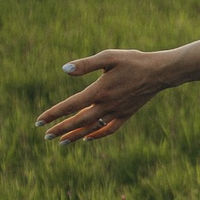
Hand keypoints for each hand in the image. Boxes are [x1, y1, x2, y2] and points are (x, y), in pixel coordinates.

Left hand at [35, 50, 176, 142]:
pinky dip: (98, 134)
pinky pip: (110, 129)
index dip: (53, 114)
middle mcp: (107, 104)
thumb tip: (64, 69)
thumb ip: (86, 64)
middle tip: (45, 136)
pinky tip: (88, 138)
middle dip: (61, 129)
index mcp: (99, 91)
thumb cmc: (134, 61)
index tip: (39, 122)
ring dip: (76, 135)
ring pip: (92, 127)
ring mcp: (117, 111)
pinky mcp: (127, 114)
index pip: (71, 105)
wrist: (160, 71)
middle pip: (79, 121)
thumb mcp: (109, 57)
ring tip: (62, 142)